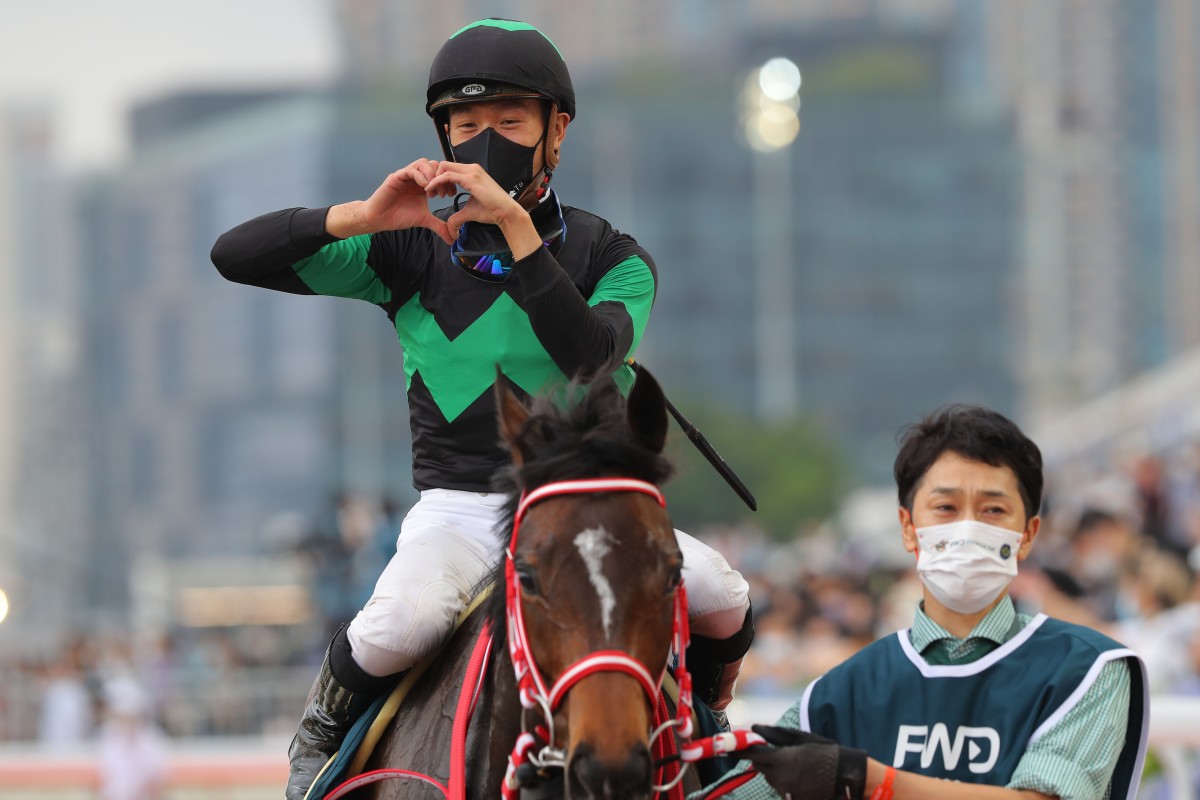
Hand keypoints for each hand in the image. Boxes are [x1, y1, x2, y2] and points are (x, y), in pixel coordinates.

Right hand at [326, 159, 453, 242]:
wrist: (380, 218)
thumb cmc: (399, 216)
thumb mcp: (424, 220)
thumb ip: (439, 226)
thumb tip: (452, 239)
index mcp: (423, 184)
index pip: (440, 173)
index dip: (448, 181)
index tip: (451, 195)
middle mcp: (416, 177)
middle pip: (434, 164)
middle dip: (441, 177)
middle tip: (442, 194)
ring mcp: (406, 175)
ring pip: (423, 163)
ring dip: (431, 175)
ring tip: (432, 191)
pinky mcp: (396, 177)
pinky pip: (410, 170)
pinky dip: (420, 176)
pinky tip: (424, 188)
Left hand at [424, 162, 541, 258]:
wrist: (506, 213)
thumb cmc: (492, 211)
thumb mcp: (469, 211)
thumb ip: (457, 217)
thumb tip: (450, 231)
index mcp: (472, 173)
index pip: (450, 169)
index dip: (440, 179)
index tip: (438, 194)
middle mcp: (472, 168)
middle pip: (444, 165)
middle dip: (434, 177)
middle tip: (434, 194)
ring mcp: (472, 172)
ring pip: (443, 168)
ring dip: (434, 180)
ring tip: (434, 195)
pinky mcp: (471, 179)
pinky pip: (447, 176)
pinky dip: (436, 182)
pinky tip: (432, 191)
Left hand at [736, 724, 867, 799]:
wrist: (847, 776)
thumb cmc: (825, 752)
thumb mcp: (801, 739)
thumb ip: (775, 735)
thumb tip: (754, 730)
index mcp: (782, 759)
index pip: (753, 755)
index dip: (739, 751)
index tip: (728, 748)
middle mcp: (781, 777)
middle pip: (760, 768)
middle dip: (762, 760)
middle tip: (774, 753)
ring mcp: (787, 791)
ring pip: (770, 779)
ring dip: (774, 771)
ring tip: (795, 765)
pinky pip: (781, 789)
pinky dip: (784, 781)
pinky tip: (800, 776)